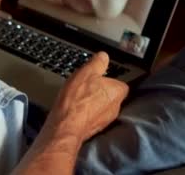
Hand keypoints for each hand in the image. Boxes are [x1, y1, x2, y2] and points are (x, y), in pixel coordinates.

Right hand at [12, 52, 128, 173]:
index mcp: (118, 91)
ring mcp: (106, 119)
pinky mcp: (96, 128)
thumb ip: (98, 63)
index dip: (107, 78)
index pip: (119, 82)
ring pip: (101, 106)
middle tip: (84, 87)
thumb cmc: (76, 99)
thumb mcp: (86, 72)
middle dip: (99, 91)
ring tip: (77, 98)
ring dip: (92, 102)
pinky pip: (93, 116)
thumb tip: (104, 56)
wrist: (65, 125)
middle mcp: (116, 107)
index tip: (96, 76)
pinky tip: (75, 109)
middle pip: (110, 95)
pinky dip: (86, 113)